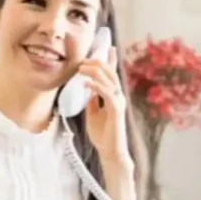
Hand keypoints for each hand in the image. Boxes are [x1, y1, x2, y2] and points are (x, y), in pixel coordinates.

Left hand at [80, 46, 133, 168]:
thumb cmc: (103, 135)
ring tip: (81, 68)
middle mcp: (118, 97)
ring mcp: (118, 103)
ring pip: (110, 81)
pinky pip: (108, 95)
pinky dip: (97, 87)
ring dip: (95, 72)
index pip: (111, 75)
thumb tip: (87, 89)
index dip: (110, 60)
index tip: (107, 47)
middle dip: (98, 63)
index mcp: (113, 96)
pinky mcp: (116, 111)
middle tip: (83, 59)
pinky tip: (87, 84)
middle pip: (110, 73)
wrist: (110, 152)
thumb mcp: (93, 113)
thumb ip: (92, 100)